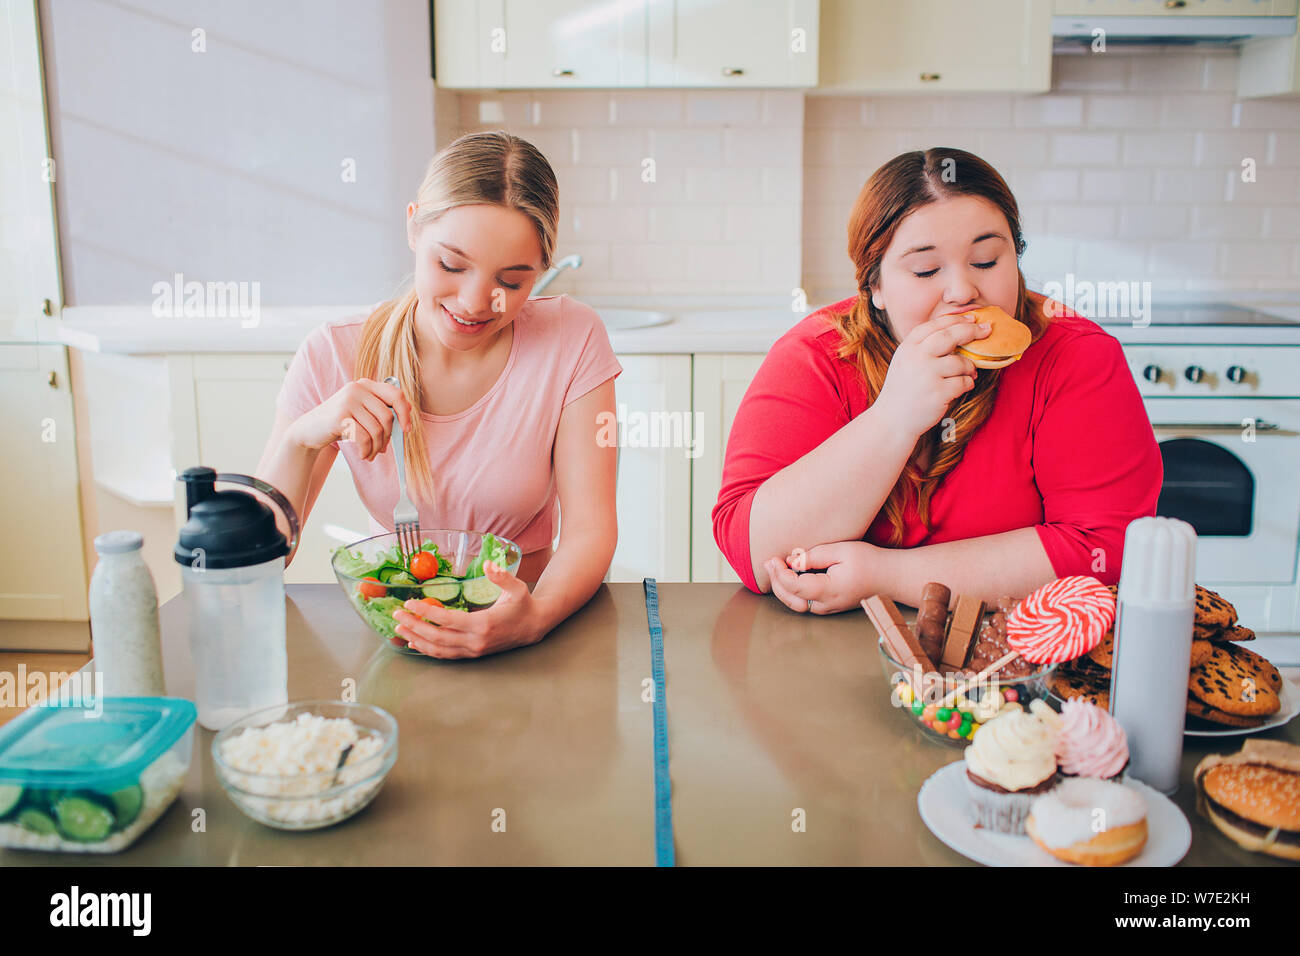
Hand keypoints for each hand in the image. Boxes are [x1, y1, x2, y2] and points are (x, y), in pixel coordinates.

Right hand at [288, 378, 415, 460]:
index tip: (407, 429)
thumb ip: (381, 409)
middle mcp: (357, 389)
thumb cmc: (340, 423)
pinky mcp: (340, 416)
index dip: (405, 413)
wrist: (309, 430)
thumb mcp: (361, 412)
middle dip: (388, 437)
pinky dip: (367, 451)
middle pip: (387, 416)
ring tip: (371, 454)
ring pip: (377, 429)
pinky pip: (364, 438)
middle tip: (382, 449)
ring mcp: (347, 401)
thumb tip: (407, 414)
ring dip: (376, 447)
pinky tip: (363, 455)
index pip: (396, 394)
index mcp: (365, 385)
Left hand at [389, 561, 542, 657]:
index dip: (425, 611)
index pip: (446, 620)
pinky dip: (427, 649)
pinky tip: (414, 642)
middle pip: (437, 637)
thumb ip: (502, 576)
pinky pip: (445, 654)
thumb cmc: (523, 605)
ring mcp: (473, 650)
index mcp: (483, 624)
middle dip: (413, 625)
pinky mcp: (472, 654)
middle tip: (396, 615)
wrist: (533, 627)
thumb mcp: (517, 588)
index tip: (409, 602)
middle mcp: (475, 641)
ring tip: (399, 628)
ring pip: (438, 649)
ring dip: (416, 639)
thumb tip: (488, 564)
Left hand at [764, 541, 889, 613]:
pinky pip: (804, 601)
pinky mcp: (828, 605)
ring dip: (782, 587)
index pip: (795, 587)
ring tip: (774, 567)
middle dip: (776, 581)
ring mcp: (828, 608)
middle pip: (791, 599)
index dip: (780, 573)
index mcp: (830, 590)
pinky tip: (788, 573)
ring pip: (796, 603)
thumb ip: (814, 556)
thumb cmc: (868, 561)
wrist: (889, 577)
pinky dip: (792, 589)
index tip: (774, 559)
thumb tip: (791, 562)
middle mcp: (827, 604)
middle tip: (769, 562)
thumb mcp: (841, 550)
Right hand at [872, 312, 987, 438]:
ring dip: (969, 367)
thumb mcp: (905, 361)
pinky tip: (964, 386)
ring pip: (960, 362)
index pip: (934, 325)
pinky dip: (968, 383)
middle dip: (971, 331)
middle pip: (950, 336)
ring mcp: (927, 375)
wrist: (892, 419)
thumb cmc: (903, 389)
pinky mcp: (938, 393)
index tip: (972, 319)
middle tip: (986, 330)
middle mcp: (916, 358)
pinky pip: (963, 382)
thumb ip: (923, 346)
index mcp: (907, 348)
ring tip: (969, 372)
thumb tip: (957, 329)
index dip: (955, 320)